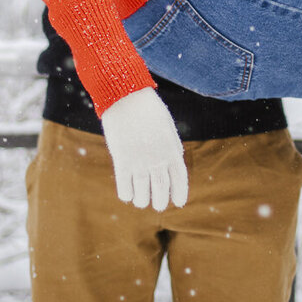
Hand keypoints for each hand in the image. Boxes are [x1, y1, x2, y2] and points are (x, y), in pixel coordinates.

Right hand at [99, 88, 189, 208]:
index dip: (179, 194)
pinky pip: (124, 187)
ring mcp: (139, 162)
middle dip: (159, 202)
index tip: (178, 203)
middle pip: (161, 191)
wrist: (126, 96)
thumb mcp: (167, 127)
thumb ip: (172, 147)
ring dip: (142, 201)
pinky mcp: (122, 161)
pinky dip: (127, 194)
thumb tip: (173, 164)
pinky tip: (127, 194)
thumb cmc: (148, 109)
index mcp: (172, 150)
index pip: (179, 180)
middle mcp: (158, 159)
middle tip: (157, 205)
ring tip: (141, 201)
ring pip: (142, 194)